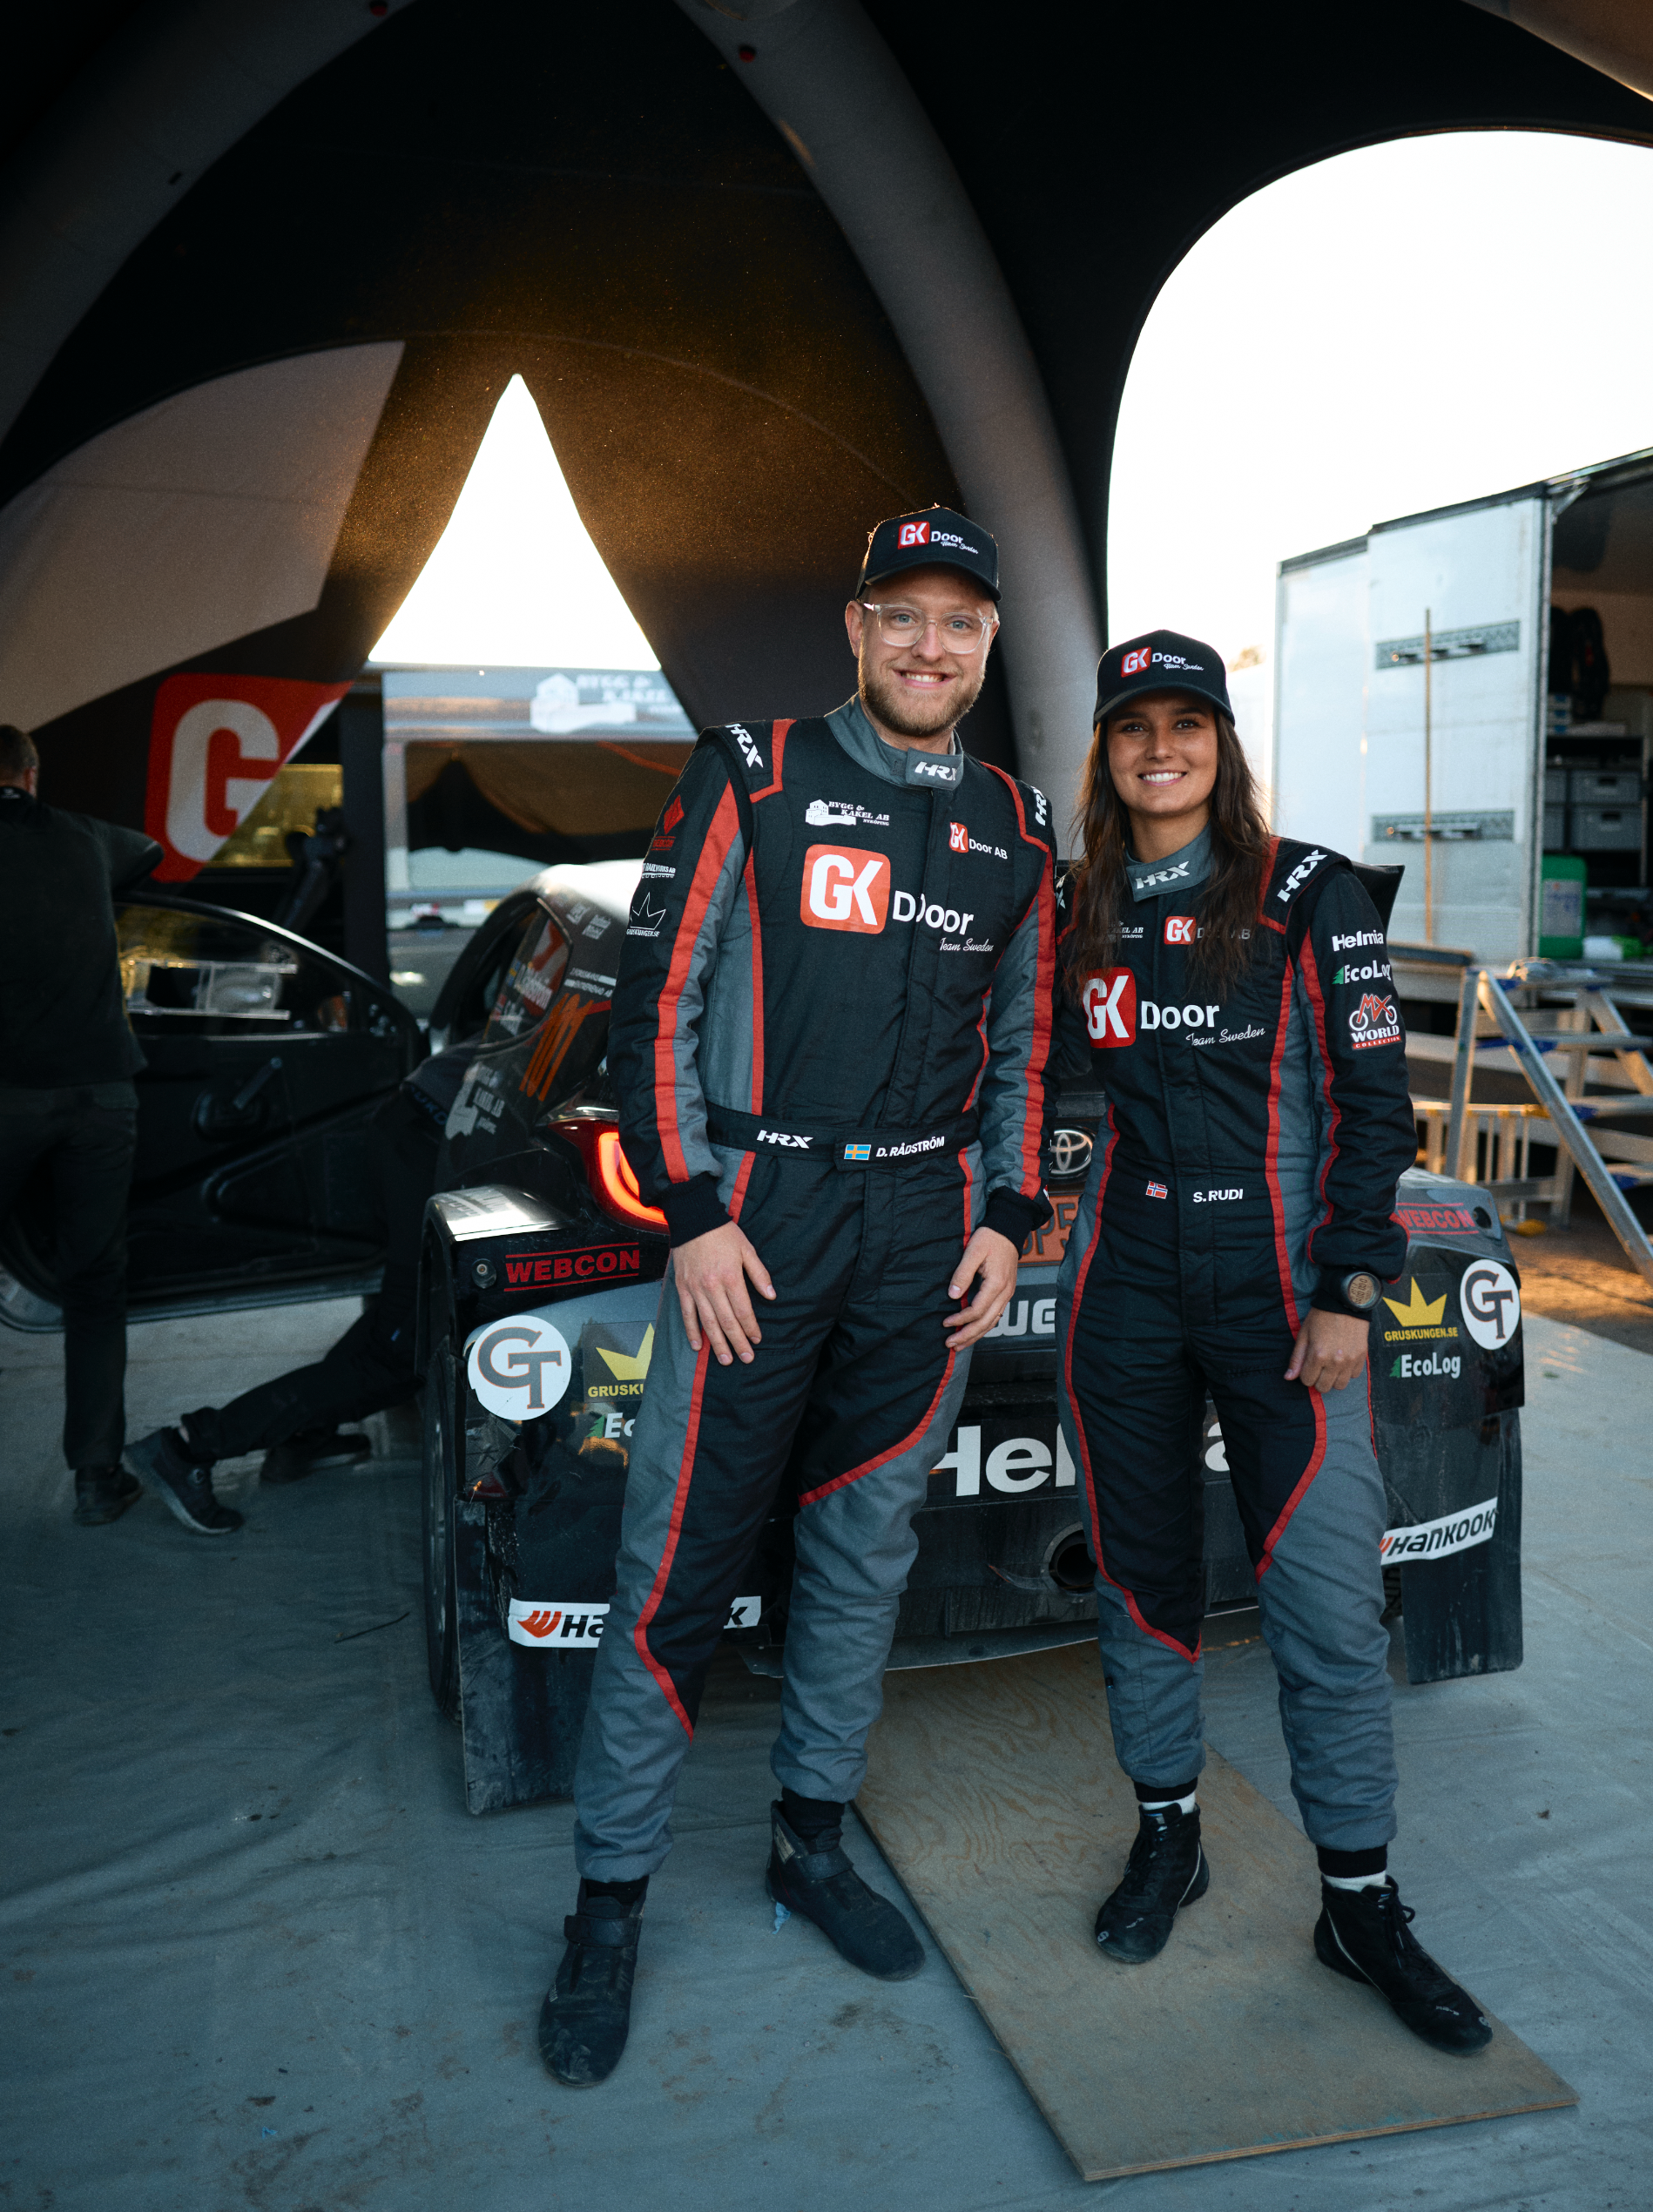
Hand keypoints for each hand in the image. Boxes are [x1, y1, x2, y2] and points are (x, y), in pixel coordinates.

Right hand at [673, 1221, 774, 1365]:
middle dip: (737, 1342)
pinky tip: (698, 1346)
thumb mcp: (747, 1249)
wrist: (694, 1220)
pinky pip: (687, 1314)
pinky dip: (692, 1331)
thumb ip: (759, 1274)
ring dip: (717, 1343)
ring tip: (725, 1360)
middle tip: (746, 1359)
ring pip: (708, 1322)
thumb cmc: (723, 1234)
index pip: (743, 1310)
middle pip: (727, 1321)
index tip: (757, 1340)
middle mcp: (712, 1286)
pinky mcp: (683, 1288)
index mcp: (731, 1277)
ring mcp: (695, 1289)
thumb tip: (772, 1295)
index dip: (751, 1327)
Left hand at [943, 1226, 1020, 1350]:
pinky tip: (974, 1331)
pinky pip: (996, 1315)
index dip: (960, 1319)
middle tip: (950, 1344)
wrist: (1009, 1228)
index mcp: (997, 1284)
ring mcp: (1007, 1293)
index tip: (945, 1323)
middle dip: (968, 1335)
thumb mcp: (973, 1251)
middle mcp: (1005, 1292)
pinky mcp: (1005, 1292)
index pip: (977, 1310)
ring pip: (992, 1322)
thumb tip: (953, 1295)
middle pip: (986, 1322)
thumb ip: (962, 1274)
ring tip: (960, 1344)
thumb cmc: (991, 1237)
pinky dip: (984, 1326)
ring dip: (976, 1335)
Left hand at [1285, 1307, 1369, 1391]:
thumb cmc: (1321, 1317)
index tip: (1308, 1365)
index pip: (1307, 1381)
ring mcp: (1350, 1361)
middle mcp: (1335, 1361)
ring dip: (1333, 1378)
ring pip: (1340, 1385)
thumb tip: (1288, 1378)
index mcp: (1318, 1355)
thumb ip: (1296, 1358)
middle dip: (1318, 1379)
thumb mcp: (1304, 1335)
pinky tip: (1343, 1360)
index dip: (1305, 1374)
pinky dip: (1347, 1372)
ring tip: (1331, 1366)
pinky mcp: (1362, 1357)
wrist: (1345, 1303)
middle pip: (1323, 1387)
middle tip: (1319, 1367)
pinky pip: (1353, 1376)